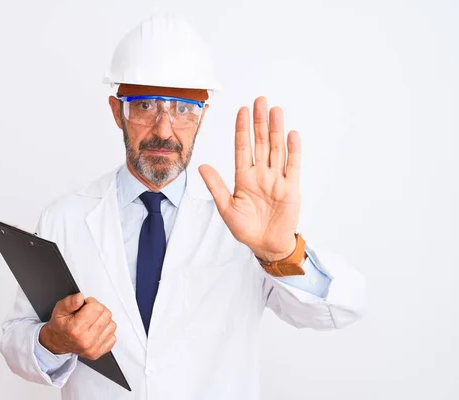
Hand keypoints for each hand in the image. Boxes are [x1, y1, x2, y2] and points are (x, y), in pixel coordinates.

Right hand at [39, 293, 116, 359]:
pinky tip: (96, 331)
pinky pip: (113, 337)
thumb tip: (80, 297)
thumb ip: (70, 302)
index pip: (97, 308)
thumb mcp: (60, 310)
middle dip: (98, 310)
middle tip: (89, 313)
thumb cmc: (60, 326)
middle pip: (106, 315)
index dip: (91, 302)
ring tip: (92, 322)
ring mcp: (93, 348)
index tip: (85, 305)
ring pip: (112, 325)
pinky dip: (106, 332)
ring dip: (103, 321)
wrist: (57, 342)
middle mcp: (85, 340)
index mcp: (76, 329)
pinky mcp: (98, 353)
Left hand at [199, 97, 300, 261]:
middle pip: (261, 142)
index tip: (242, 110)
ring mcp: (276, 179)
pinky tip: (291, 134)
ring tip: (275, 110)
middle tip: (260, 100)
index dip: (242, 129)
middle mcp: (261, 174)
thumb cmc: (246, 229)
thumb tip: (202, 166)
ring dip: (276, 129)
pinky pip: (292, 165)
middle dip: (260, 122)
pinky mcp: (291, 188)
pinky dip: (293, 150)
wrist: (266, 245)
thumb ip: (216, 186)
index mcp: (244, 177)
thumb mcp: (226, 208)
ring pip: (276, 149)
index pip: (242, 147)